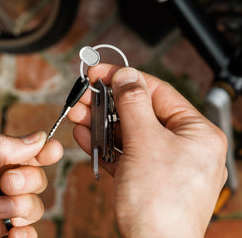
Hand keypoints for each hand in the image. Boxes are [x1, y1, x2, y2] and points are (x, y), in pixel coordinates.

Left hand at [0, 131, 62, 237]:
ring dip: (25, 206)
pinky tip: (15, 234)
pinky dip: (28, 235)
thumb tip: (38, 137)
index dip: (42, 151)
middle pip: (35, 179)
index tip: (52, 150)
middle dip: (28, 179)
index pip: (24, 155)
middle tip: (7, 184)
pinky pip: (29, 235)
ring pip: (35, 205)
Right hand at [68, 64, 227, 237]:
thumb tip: (126, 75)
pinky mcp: (145, 175)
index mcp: (196, 132)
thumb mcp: (145, 142)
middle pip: (139, 111)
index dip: (126, 78)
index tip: (101, 72)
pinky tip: (84, 134)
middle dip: (107, 103)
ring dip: (100, 123)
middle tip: (84, 94)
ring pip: (128, 132)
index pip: (158, 91)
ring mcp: (163, 161)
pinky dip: (104, 144)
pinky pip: (124, 152)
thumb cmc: (160, 203)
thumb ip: (134, 103)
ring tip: (78, 114)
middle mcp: (182, 144)